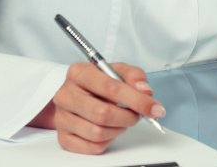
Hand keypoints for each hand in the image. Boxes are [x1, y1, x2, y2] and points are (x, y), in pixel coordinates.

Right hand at [28, 62, 165, 153]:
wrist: (76, 94)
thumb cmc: (98, 83)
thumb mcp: (117, 70)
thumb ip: (134, 76)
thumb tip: (144, 91)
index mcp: (79, 72)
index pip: (111, 88)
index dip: (136, 100)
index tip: (154, 108)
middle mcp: (66, 94)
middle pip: (103, 114)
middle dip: (128, 117)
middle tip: (136, 115)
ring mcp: (62, 117)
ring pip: (98, 133)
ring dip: (118, 129)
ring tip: (121, 120)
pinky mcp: (63, 137)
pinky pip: (92, 147)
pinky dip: (108, 141)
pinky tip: (109, 129)